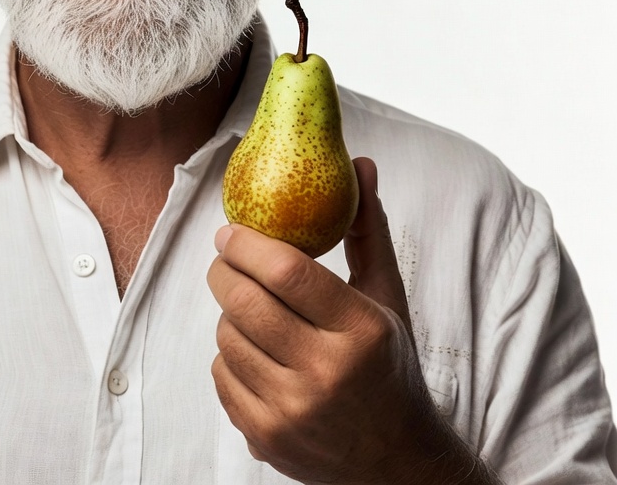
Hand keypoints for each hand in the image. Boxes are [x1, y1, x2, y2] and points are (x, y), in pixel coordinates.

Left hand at [207, 157, 499, 484]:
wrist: (396, 464)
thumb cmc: (389, 365)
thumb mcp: (387, 298)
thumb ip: (368, 230)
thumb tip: (362, 163)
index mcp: (361, 332)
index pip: (287, 272)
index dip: (247, 243)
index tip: (230, 231)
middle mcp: (326, 375)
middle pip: (244, 302)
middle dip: (224, 271)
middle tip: (226, 259)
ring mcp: (292, 413)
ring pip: (227, 337)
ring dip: (230, 314)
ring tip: (252, 309)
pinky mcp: (266, 438)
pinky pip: (221, 375)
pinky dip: (230, 356)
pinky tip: (255, 352)